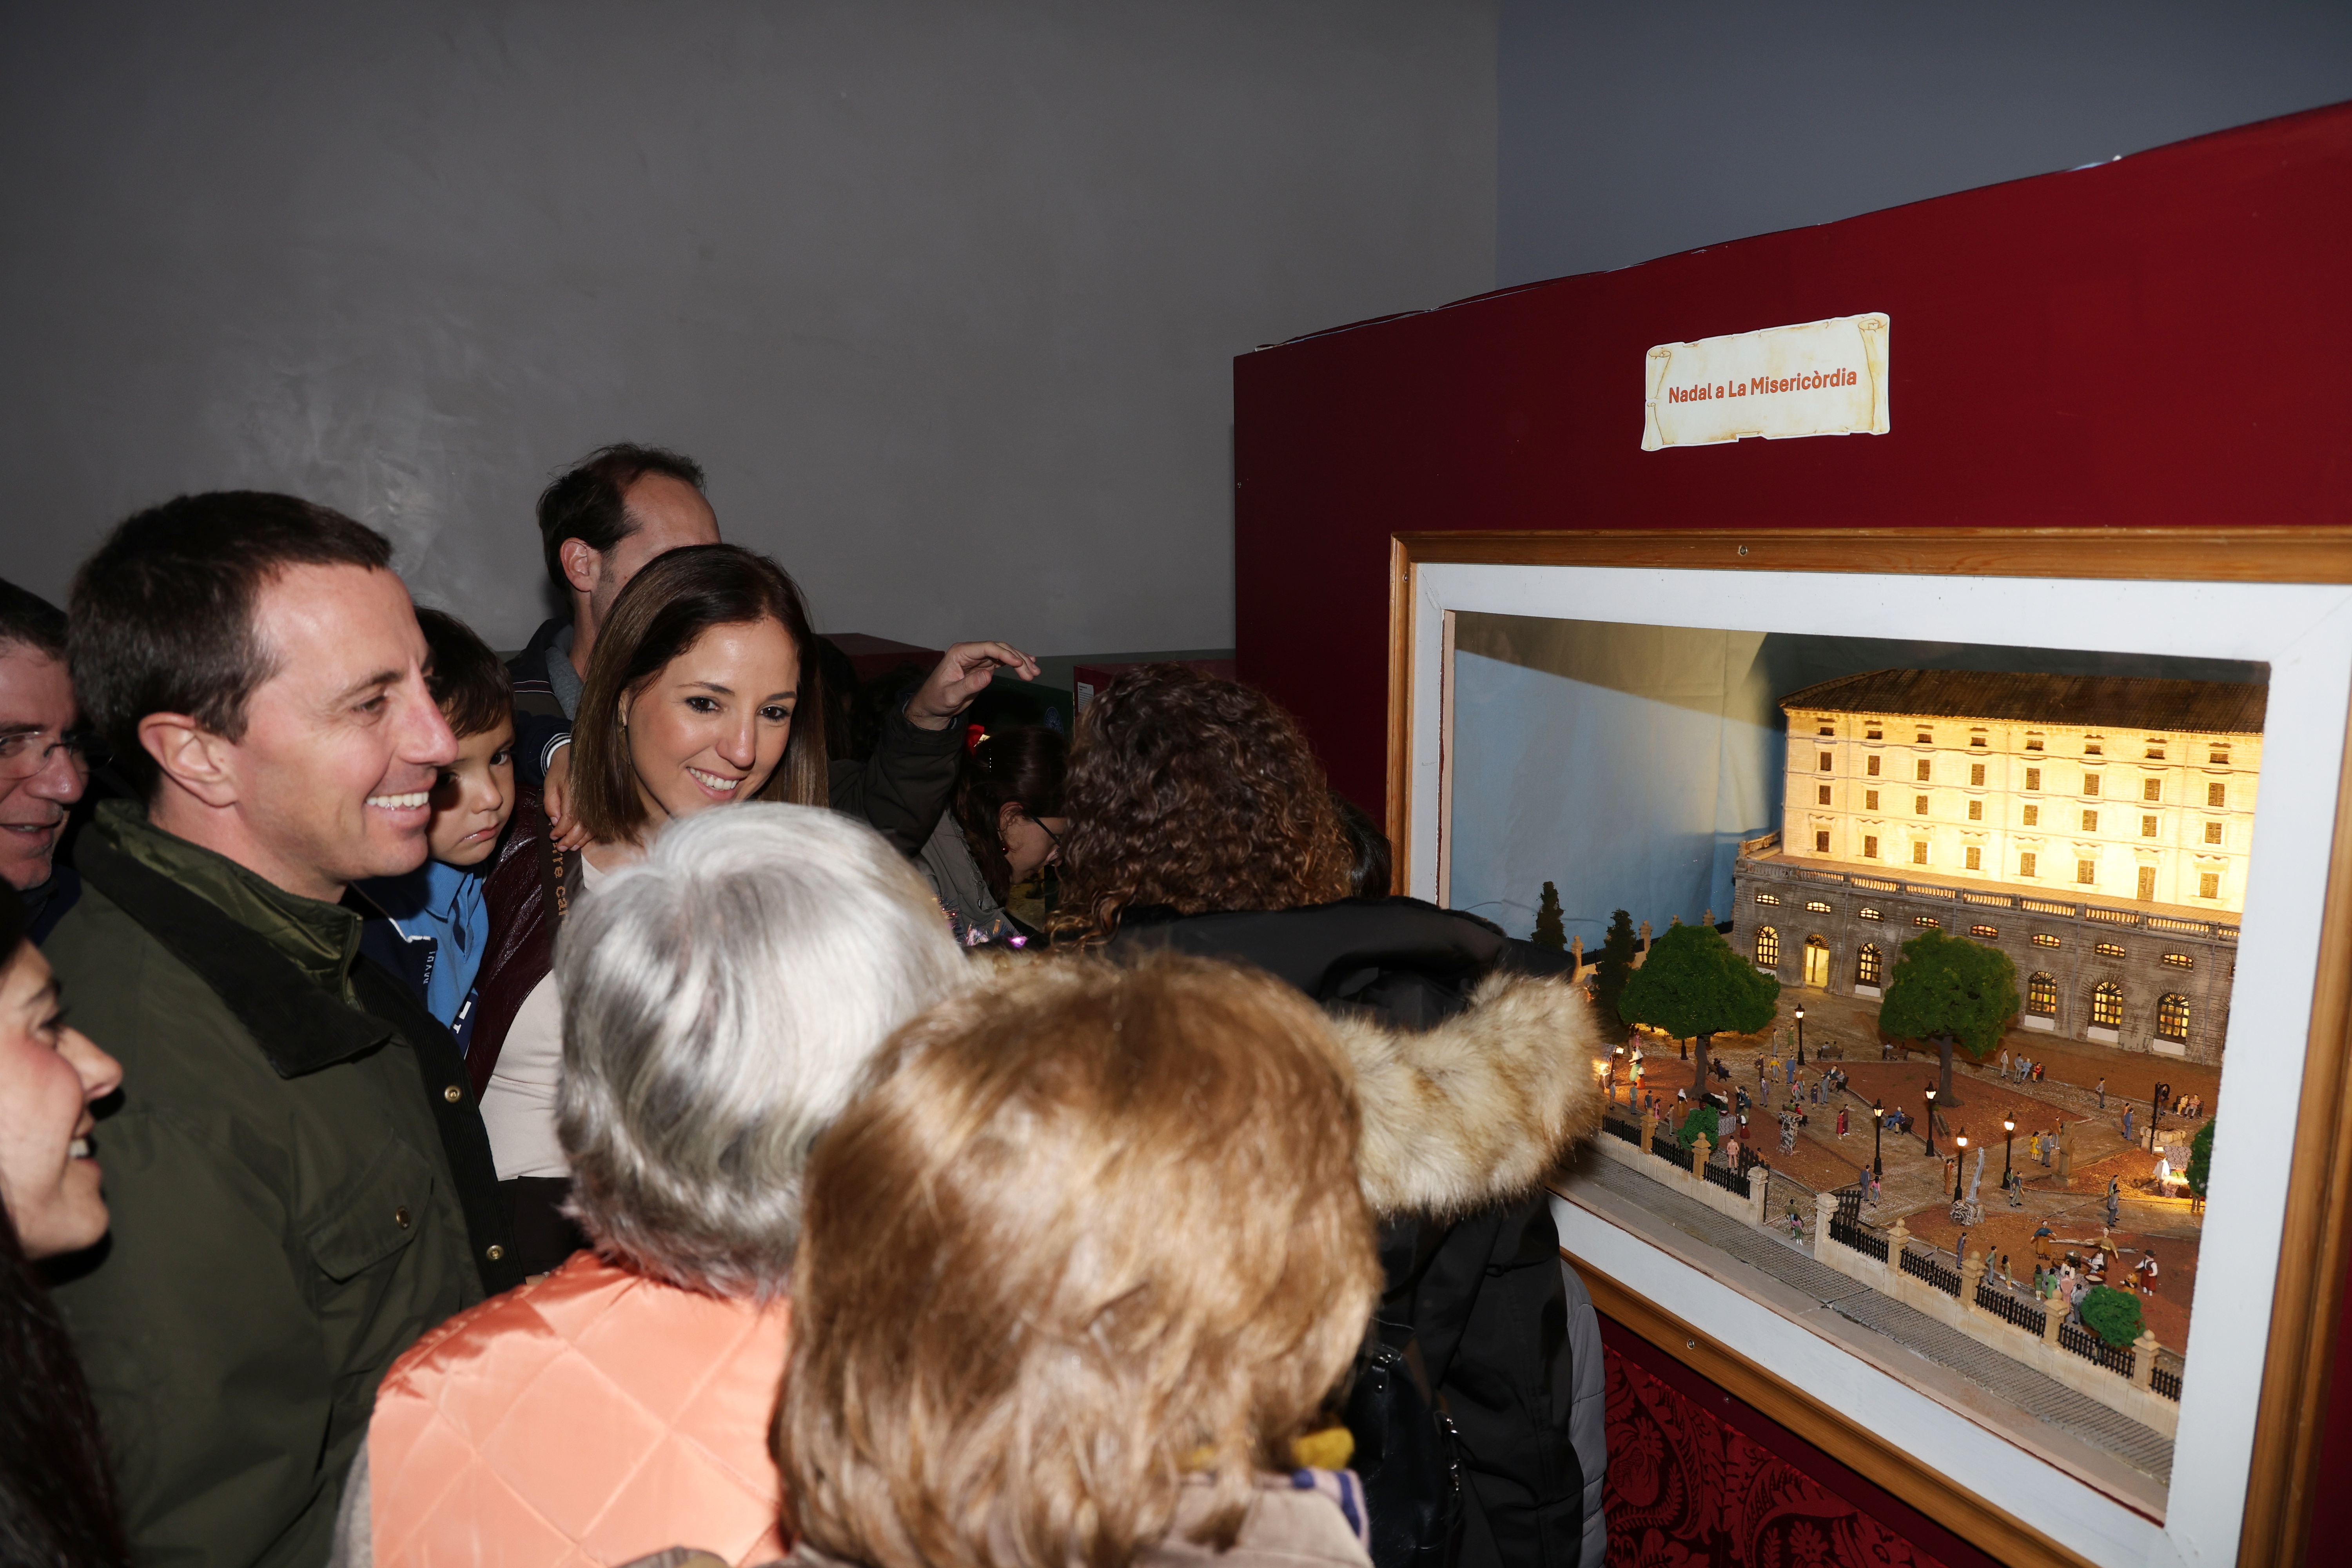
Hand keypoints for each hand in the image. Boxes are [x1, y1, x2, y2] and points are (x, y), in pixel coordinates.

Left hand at [542, 743, 591, 850]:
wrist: (576, 756)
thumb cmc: (560, 770)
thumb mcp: (549, 784)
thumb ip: (550, 804)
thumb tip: (555, 822)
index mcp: (575, 793)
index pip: (569, 818)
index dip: (561, 831)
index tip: (553, 837)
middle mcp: (589, 800)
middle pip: (582, 826)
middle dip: (571, 839)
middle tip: (561, 848)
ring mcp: (597, 803)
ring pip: (592, 827)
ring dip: (581, 840)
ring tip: (571, 847)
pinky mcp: (601, 805)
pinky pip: (597, 823)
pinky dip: (590, 834)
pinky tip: (583, 839)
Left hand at [905, 641, 1042, 730]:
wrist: (933, 707)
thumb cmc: (937, 700)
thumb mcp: (951, 696)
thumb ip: (969, 685)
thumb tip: (988, 675)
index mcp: (960, 653)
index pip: (987, 647)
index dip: (1005, 653)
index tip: (1019, 663)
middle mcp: (970, 652)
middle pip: (998, 649)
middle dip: (1017, 658)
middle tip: (1032, 672)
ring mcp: (977, 658)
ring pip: (1003, 655)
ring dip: (1020, 662)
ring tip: (1035, 673)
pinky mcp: (983, 667)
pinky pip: (1002, 662)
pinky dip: (1015, 665)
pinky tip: (1028, 666)